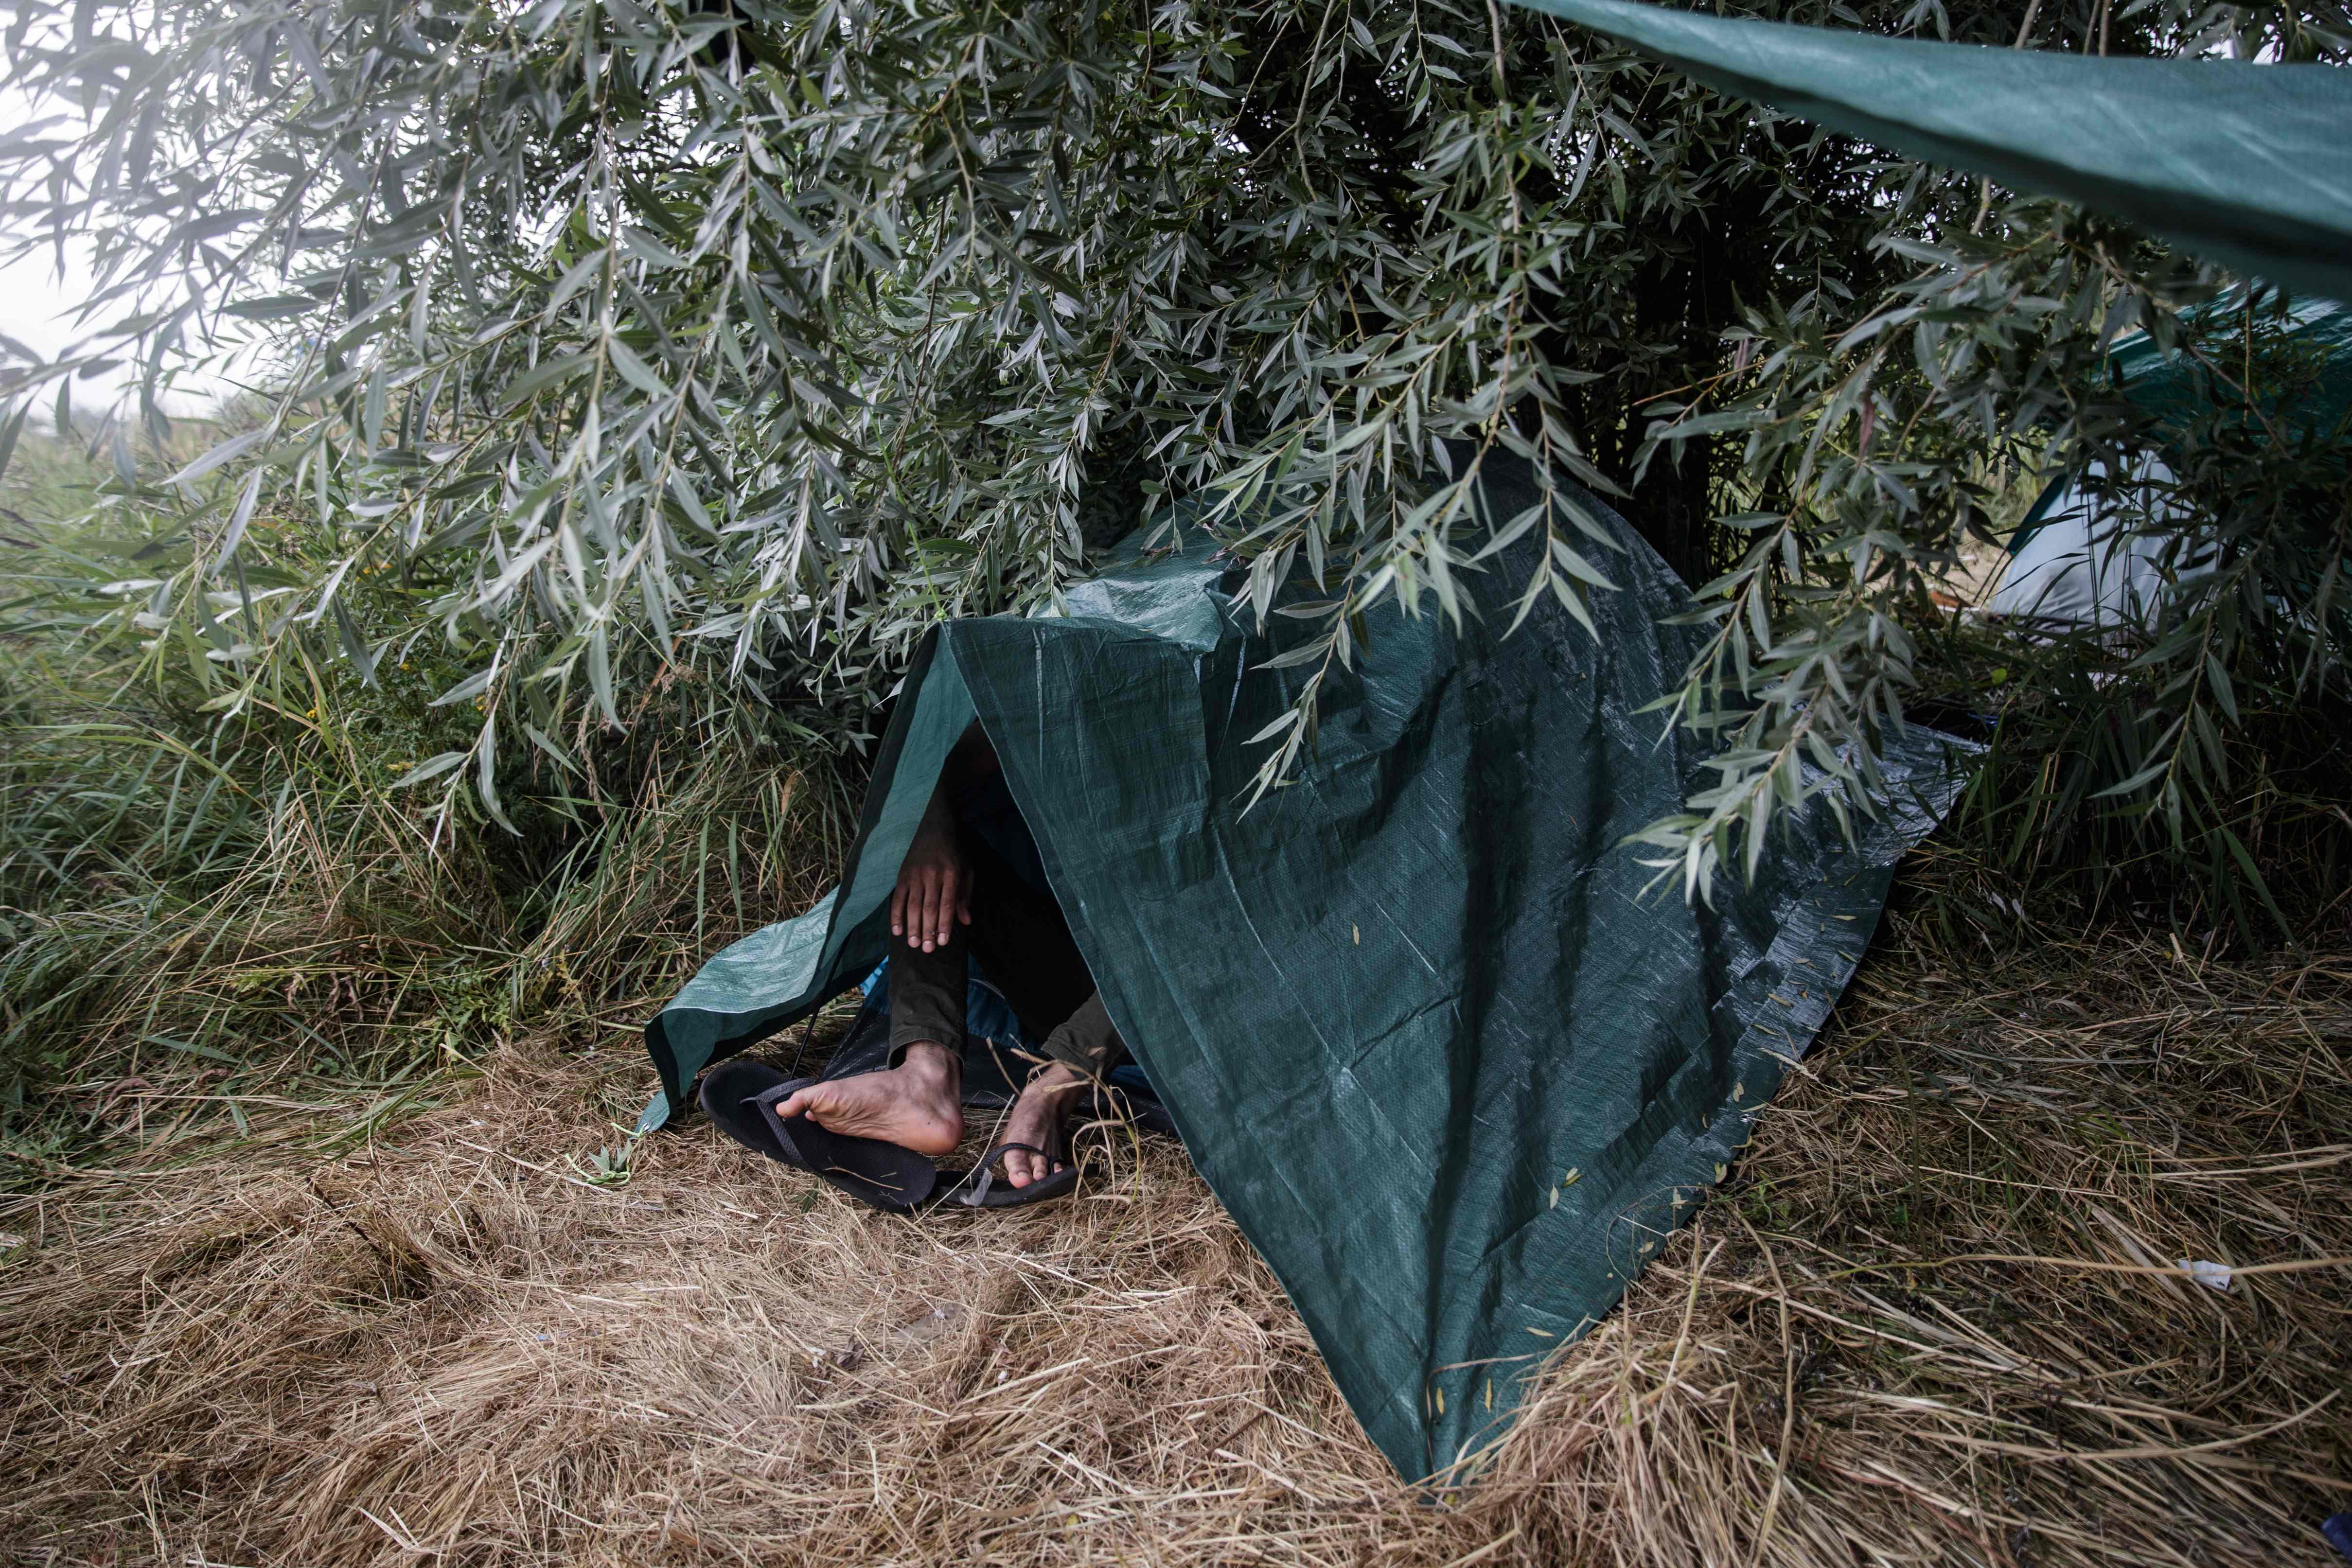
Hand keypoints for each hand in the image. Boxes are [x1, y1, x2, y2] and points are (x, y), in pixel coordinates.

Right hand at [891, 817, 969, 951]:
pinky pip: (898, 898)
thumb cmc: (954, 853)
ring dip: (912, 926)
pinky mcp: (903, 875)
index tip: (943, 942)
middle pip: (929, 908)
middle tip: (927, 949)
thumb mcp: (967, 870)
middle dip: (927, 930)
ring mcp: (915, 874)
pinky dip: (896, 915)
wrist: (934, 828)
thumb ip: (965, 896)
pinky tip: (897, 930)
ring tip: (913, 944)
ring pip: (913, 905)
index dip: (944, 925)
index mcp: (951, 874)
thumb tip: (966, 922)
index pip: (946, 905)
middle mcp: (932, 875)